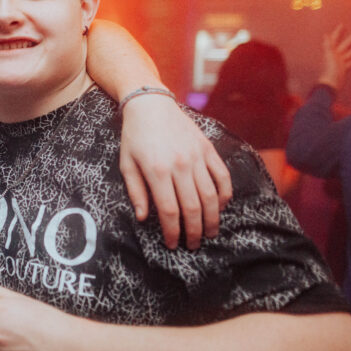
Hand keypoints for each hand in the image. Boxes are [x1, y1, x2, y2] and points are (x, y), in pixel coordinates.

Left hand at [119, 95, 231, 248]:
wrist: (150, 105)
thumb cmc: (134, 136)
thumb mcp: (126, 164)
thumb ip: (136, 192)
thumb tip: (143, 218)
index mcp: (157, 171)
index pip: (170, 211)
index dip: (172, 232)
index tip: (172, 244)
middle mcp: (180, 166)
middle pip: (193, 208)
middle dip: (194, 231)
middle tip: (193, 245)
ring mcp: (197, 157)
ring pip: (211, 196)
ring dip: (212, 219)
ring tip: (210, 233)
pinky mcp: (208, 149)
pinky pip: (222, 176)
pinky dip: (224, 194)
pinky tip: (220, 207)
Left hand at [318, 25, 350, 89]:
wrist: (331, 84)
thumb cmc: (329, 70)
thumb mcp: (329, 56)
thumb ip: (328, 45)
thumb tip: (325, 34)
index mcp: (331, 51)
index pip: (334, 39)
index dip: (337, 32)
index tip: (342, 25)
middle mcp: (335, 55)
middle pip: (345, 45)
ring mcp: (340, 62)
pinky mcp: (344, 69)